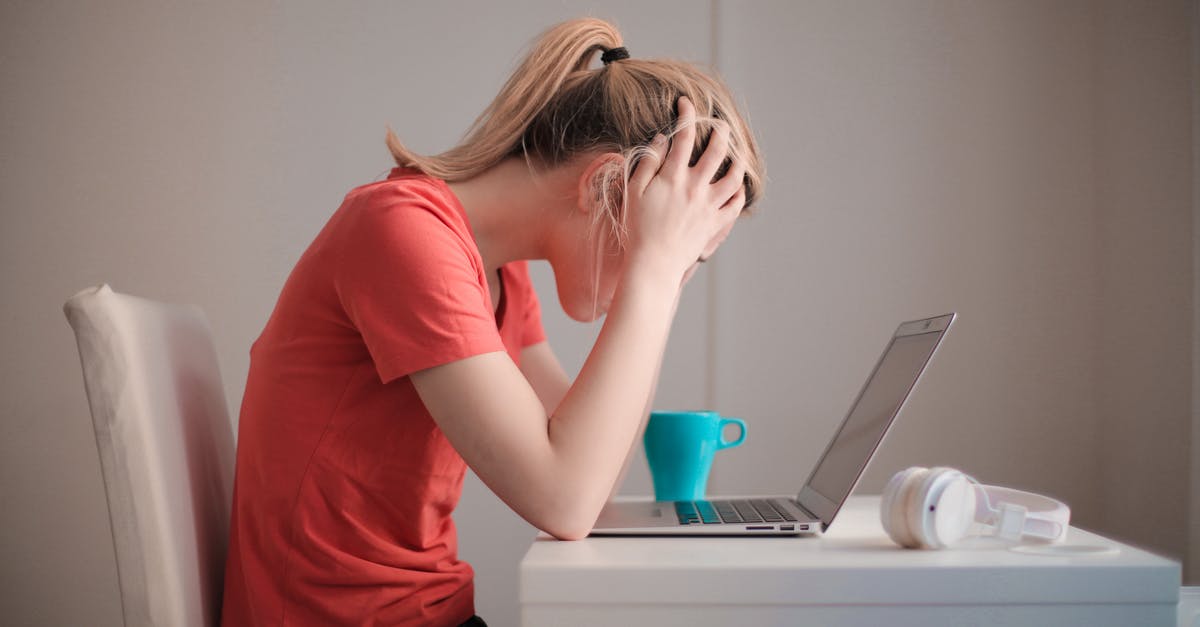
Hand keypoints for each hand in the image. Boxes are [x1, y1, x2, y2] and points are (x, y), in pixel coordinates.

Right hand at [624, 96, 746, 283]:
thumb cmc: (637, 228)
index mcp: (673, 176)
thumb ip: (648, 163)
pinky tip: (737, 185)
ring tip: (736, 152)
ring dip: (737, 160)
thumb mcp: (634, 191)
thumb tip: (663, 140)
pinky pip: (736, 204)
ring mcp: (709, 205)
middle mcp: (696, 187)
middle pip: (718, 150)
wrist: (653, 263)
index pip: (684, 136)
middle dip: (721, 131)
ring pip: (734, 176)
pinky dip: (739, 192)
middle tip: (719, 124)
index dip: (687, 114)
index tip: (686, 103)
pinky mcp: (715, 223)